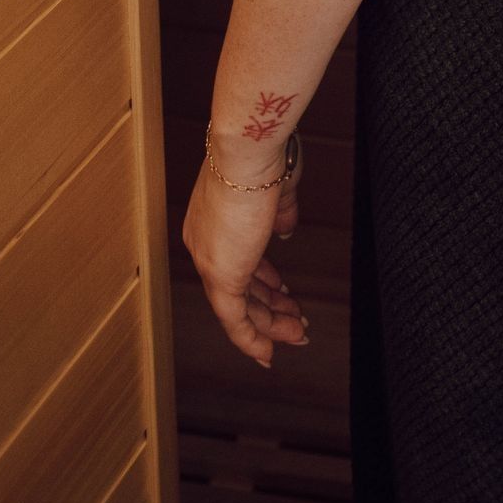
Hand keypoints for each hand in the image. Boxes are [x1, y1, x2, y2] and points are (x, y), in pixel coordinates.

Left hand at [182, 134, 310, 368]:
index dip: (262, 280)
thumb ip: (281, 213)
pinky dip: (252, 339)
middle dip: (270, 307)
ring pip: (239, 307)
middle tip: (294, 321)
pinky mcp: (221, 275)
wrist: (248, 150)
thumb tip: (286, 231)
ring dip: (271, 324)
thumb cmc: (263, 157)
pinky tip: (268, 352)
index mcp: (214, 222)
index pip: (238, 260)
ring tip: (297, 333)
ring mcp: (210, 261)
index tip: (282, 291)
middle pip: (239, 287)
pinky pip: (235, 320)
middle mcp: (205, 244)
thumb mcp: (277, 190)